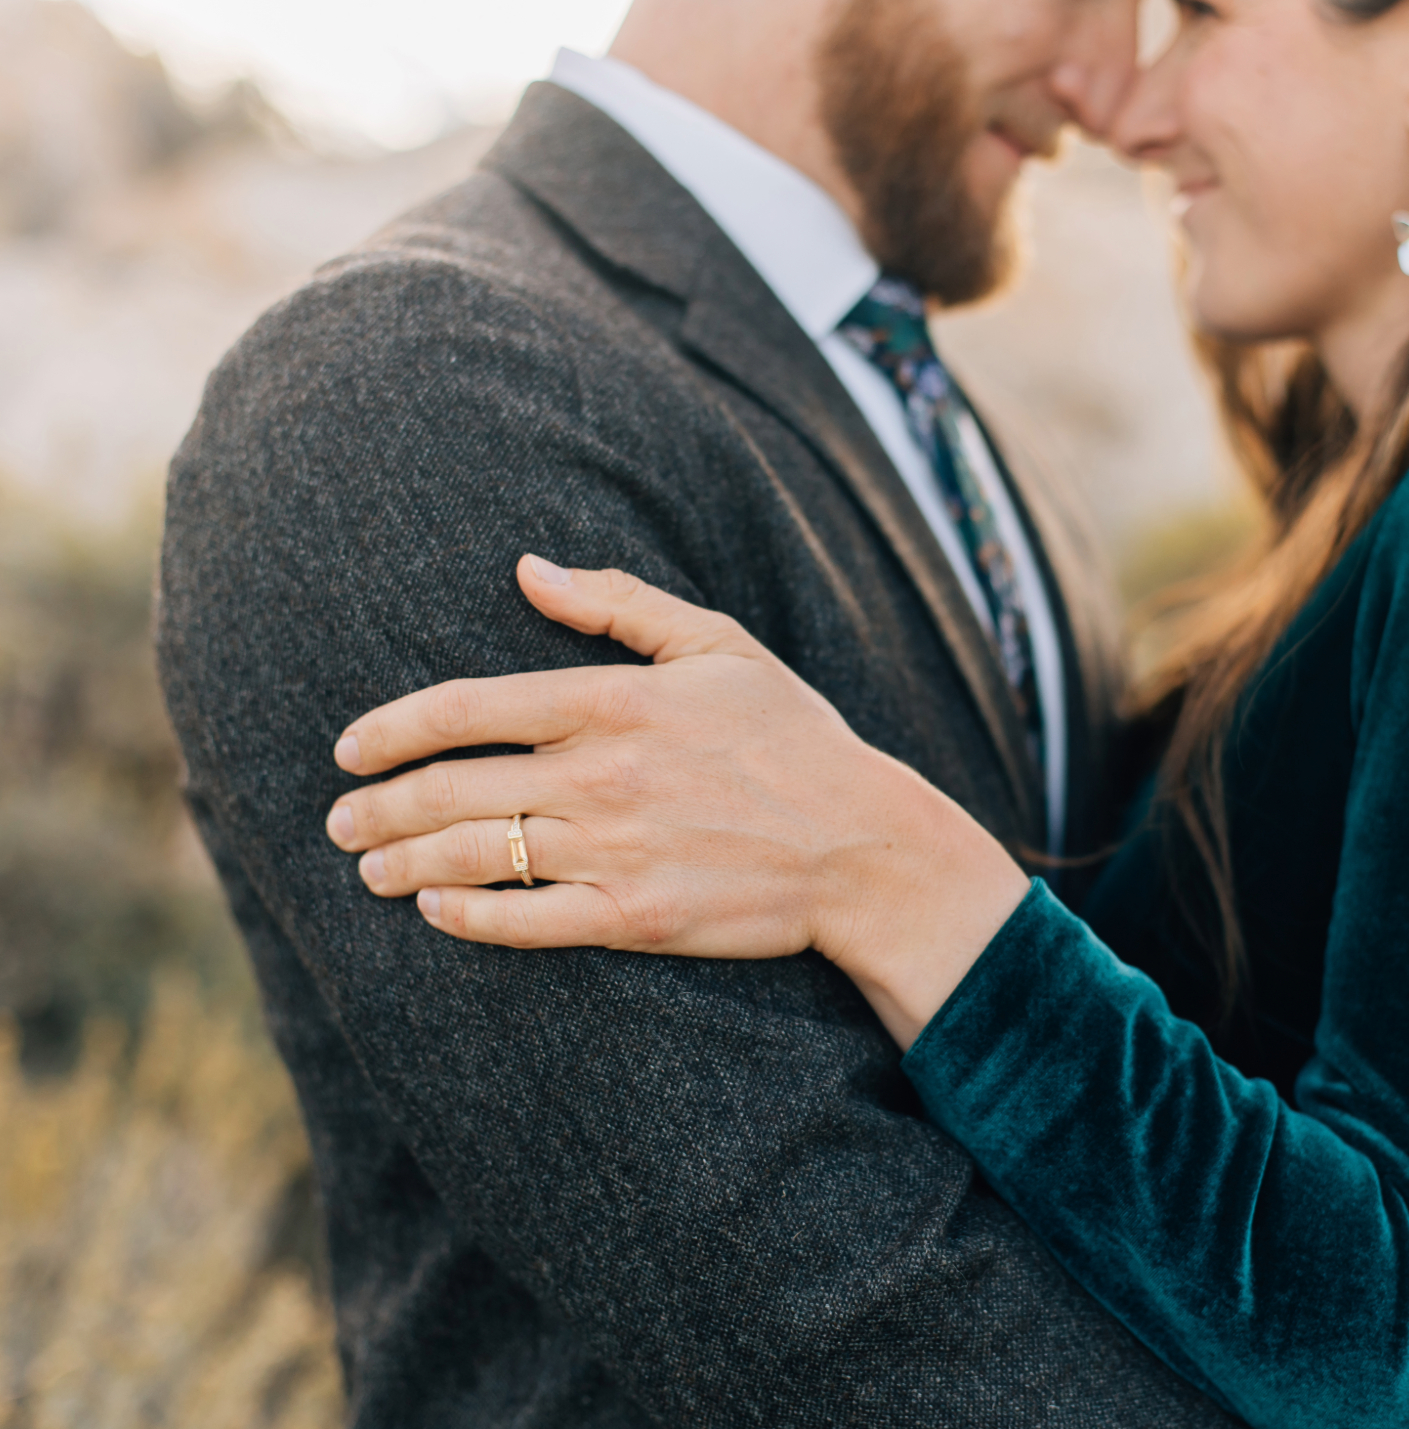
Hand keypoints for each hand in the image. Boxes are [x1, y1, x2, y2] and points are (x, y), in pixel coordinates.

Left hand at [323, 555, 1029, 1045]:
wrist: (863, 846)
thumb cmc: (794, 739)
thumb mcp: (720, 645)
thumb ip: (620, 604)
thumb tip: (529, 569)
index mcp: (617, 701)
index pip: (470, 706)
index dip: (392, 728)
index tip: (351, 748)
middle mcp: (603, 774)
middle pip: (452, 788)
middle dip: (378, 808)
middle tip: (341, 820)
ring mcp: (615, 850)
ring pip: (474, 855)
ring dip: (404, 864)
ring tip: (371, 869)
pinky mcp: (632, 917)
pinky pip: (523, 921)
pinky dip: (465, 917)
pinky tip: (438, 912)